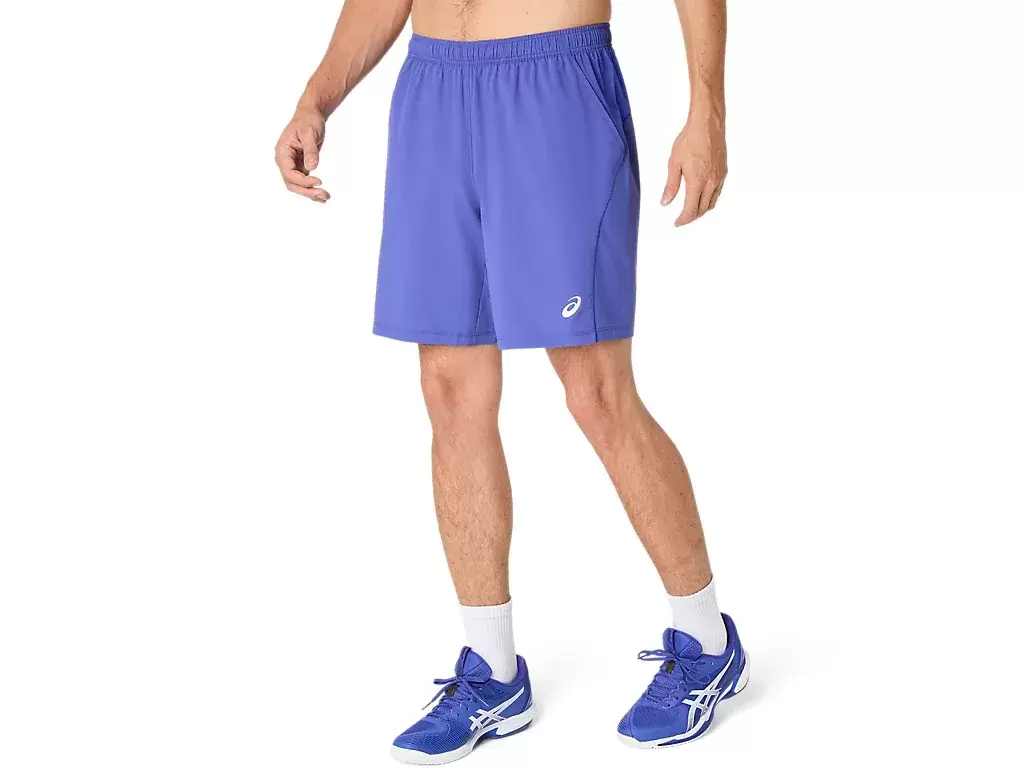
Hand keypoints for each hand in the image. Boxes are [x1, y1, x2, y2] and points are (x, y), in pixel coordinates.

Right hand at [275, 107, 328, 202]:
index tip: (319, 181)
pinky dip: (312, 189)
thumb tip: (311, 167)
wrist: (310, 115)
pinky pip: (304, 181)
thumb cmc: (308, 120)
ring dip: (310, 193)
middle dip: (307, 191)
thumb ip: (310, 150)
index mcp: (282, 152)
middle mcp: (284, 160)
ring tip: (326, 197)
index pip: (289, 173)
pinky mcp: (300, 166)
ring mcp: (292, 164)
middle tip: (324, 195)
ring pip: (297, 185)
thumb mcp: (309, 132)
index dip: (302, 181)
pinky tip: (322, 196)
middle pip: (292, 183)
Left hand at [661, 109, 726, 225]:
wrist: (707, 124)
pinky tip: (702, 196)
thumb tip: (665, 202)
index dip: (683, 219)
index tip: (677, 222)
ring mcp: (719, 178)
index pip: (691, 210)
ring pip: (711, 202)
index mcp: (697, 182)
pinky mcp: (723, 172)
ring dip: (701, 210)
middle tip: (682, 218)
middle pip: (702, 209)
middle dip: (692, 217)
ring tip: (691, 210)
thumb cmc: (690, 140)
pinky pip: (717, 193)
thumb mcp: (674, 163)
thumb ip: (671, 185)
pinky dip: (709, 200)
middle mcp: (711, 183)